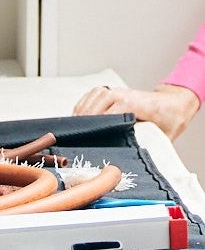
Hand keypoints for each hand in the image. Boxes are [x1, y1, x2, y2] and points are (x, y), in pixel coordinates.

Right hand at [73, 81, 200, 141]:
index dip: (104, 118)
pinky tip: (78, 116)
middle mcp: (128, 93)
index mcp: (142, 104)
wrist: (174, 105)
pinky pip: (93, 94)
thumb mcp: (165, 136)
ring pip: (95, 95)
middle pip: (102, 98)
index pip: (119, 105)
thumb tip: (133, 158)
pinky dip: (84, 103)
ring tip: (76, 127)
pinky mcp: (113, 91)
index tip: (93, 133)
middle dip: (89, 115)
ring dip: (84, 109)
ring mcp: (120, 90)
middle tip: (79, 134)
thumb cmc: (169, 121)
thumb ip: (150, 144)